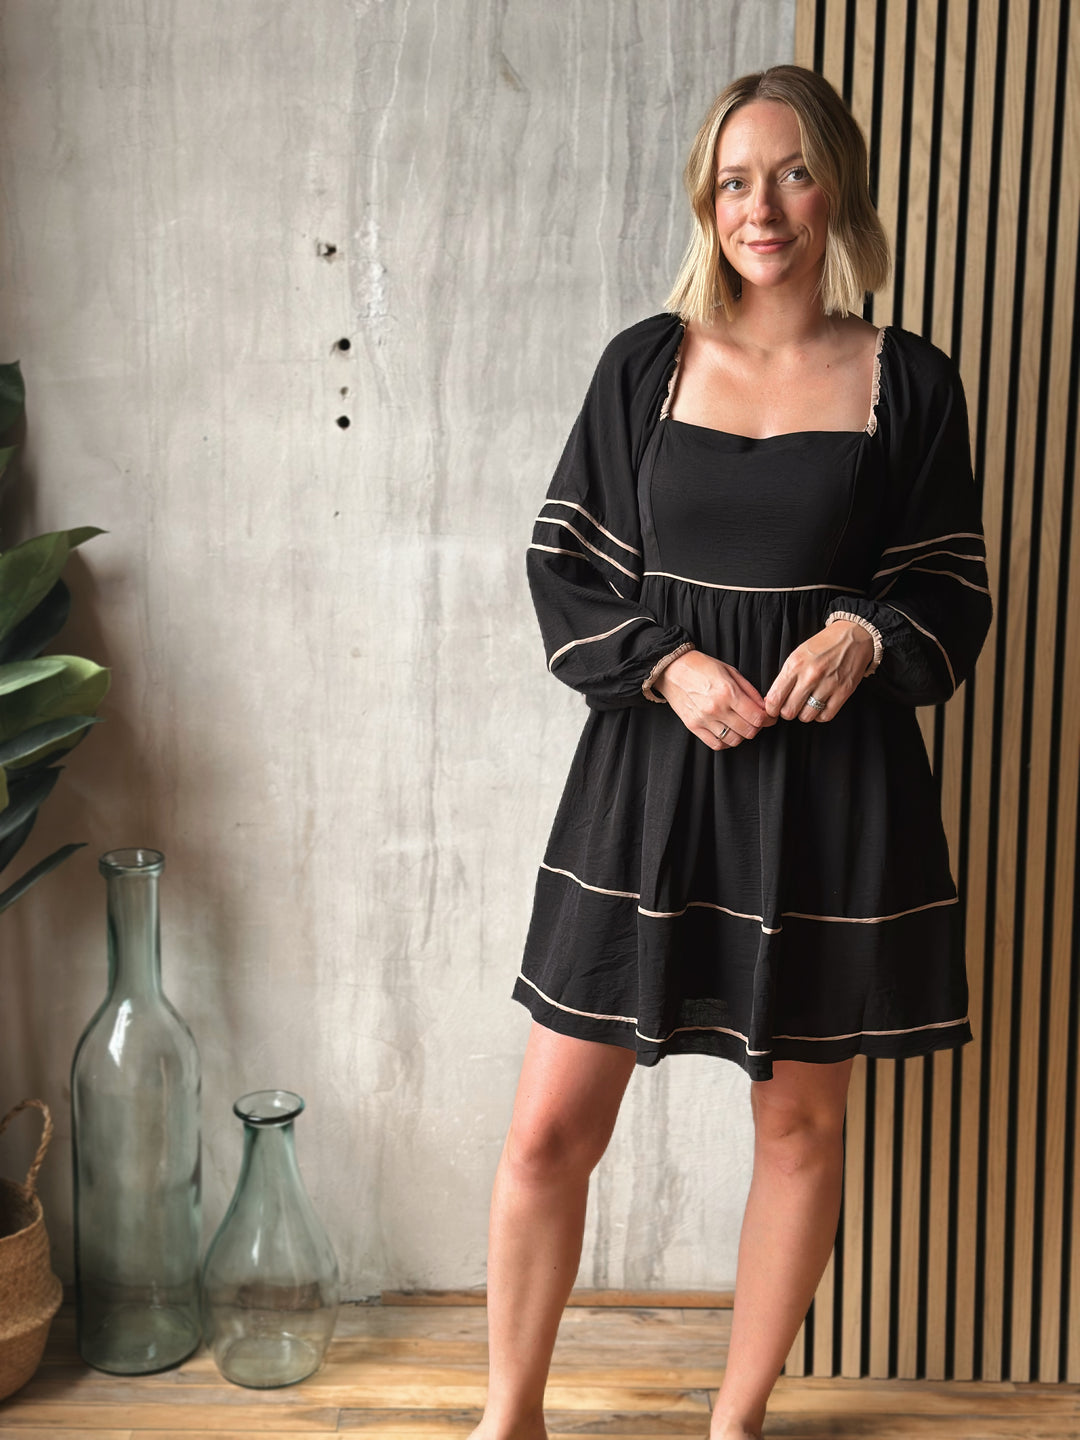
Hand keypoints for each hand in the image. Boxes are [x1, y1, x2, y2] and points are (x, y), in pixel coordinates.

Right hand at [655, 650, 774, 750]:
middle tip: (755, 720)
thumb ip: (749, 691)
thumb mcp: (730, 671)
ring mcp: (704, 719)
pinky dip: (726, 742)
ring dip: (742, 735)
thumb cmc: (702, 667)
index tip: (768, 717)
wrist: (672, 669)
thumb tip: (764, 707)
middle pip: (749, 731)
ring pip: (734, 740)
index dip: (768, 719)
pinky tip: (727, 732)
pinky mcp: (693, 726)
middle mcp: (716, 708)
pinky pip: (716, 744)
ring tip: (740, 725)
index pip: (757, 717)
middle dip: (757, 727)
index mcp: (728, 692)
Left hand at [764, 620, 873, 722]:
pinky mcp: (844, 691)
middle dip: (787, 712)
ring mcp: (828, 685)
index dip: (771, 708)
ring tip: (806, 705)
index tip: (773, 709)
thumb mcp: (797, 654)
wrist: (853, 635)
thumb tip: (772, 699)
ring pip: (806, 716)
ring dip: (804, 713)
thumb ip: (785, 677)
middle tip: (790, 706)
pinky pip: (825, 716)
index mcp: (795, 664)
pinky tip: (820, 706)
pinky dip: (820, 715)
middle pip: (789, 711)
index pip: (774, 698)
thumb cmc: (823, 645)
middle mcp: (810, 676)